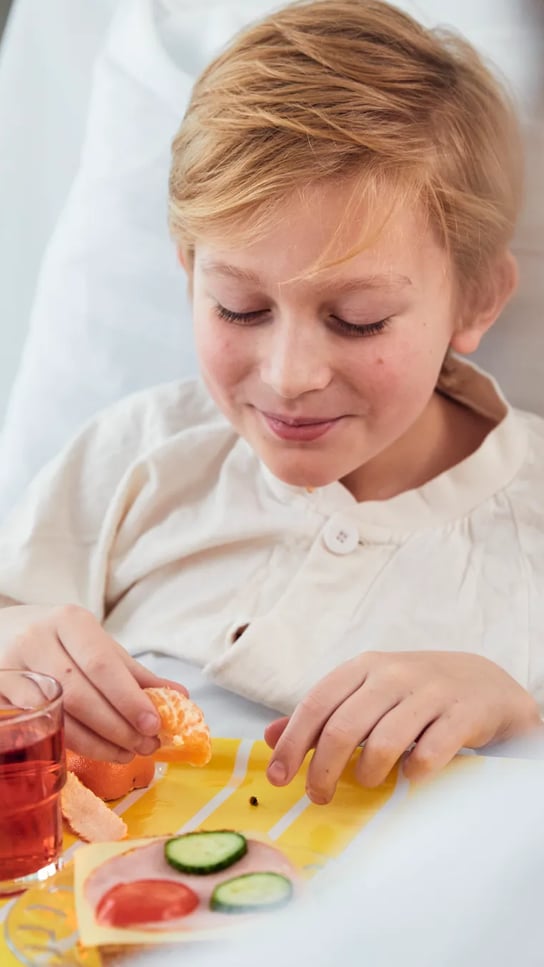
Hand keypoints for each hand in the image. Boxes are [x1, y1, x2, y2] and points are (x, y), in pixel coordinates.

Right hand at [3, 604, 187, 761]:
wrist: (1, 631)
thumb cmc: (57, 639)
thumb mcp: (94, 644)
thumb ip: (132, 671)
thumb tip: (179, 696)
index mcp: (68, 621)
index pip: (102, 664)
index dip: (129, 698)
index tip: (153, 724)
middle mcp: (37, 641)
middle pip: (81, 694)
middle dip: (118, 726)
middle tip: (145, 745)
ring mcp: (12, 669)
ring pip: (59, 716)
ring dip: (98, 742)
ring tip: (127, 752)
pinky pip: (39, 727)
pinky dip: (70, 743)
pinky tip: (94, 750)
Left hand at [264, 651, 540, 802]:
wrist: (482, 682)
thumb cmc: (412, 693)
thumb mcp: (365, 693)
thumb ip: (320, 715)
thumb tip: (270, 737)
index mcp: (364, 667)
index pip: (317, 703)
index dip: (293, 743)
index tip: (278, 778)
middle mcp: (393, 674)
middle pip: (344, 727)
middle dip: (323, 770)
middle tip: (318, 796)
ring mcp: (430, 693)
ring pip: (385, 741)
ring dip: (367, 773)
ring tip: (365, 782)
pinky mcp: (461, 715)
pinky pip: (430, 753)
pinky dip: (413, 773)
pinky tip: (408, 776)